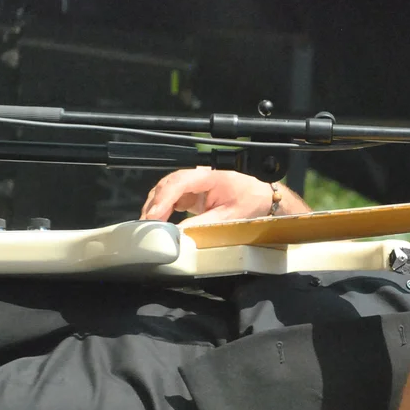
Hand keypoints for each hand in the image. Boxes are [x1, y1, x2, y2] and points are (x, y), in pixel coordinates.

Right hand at [140, 168, 302, 226]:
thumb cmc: (251, 201)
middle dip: (154, 204)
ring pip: (166, 192)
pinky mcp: (192, 194)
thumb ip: (203, 223)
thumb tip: (180, 233)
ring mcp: (193, 185)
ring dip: (155, 207)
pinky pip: (172, 199)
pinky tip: (158, 222)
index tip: (154, 215)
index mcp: (208, 176)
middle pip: (167, 186)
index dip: (163, 199)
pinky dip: (162, 210)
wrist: (263, 198)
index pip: (178, 182)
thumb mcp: (229, 216)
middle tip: (146, 225)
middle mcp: (198, 177)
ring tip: (148, 226)